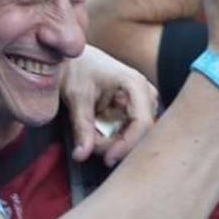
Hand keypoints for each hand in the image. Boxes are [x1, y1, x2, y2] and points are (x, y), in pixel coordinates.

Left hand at [61, 45, 158, 166]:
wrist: (73, 59)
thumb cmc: (76, 69)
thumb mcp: (76, 97)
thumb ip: (81, 127)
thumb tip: (82, 155)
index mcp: (135, 84)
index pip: (142, 123)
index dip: (126, 145)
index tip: (108, 159)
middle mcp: (145, 93)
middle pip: (140, 133)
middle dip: (115, 145)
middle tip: (90, 145)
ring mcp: (143, 103)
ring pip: (135, 136)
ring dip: (112, 142)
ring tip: (90, 134)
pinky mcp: (136, 111)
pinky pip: (129, 133)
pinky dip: (112, 138)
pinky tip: (97, 131)